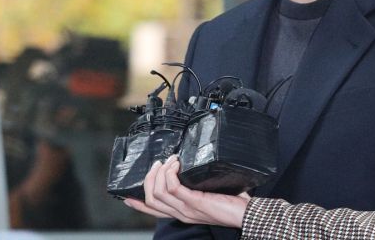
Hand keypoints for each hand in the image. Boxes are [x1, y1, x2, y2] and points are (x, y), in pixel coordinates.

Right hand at [124, 155, 249, 228]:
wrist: (247, 214)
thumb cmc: (232, 203)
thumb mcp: (208, 194)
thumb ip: (196, 186)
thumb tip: (190, 167)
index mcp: (181, 212)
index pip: (152, 211)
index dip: (137, 203)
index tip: (127, 195)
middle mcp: (181, 213)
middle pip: (150, 199)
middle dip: (149, 178)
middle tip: (158, 163)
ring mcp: (186, 209)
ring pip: (158, 192)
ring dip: (161, 172)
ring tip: (170, 160)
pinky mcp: (195, 202)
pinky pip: (173, 187)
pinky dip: (171, 173)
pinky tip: (177, 164)